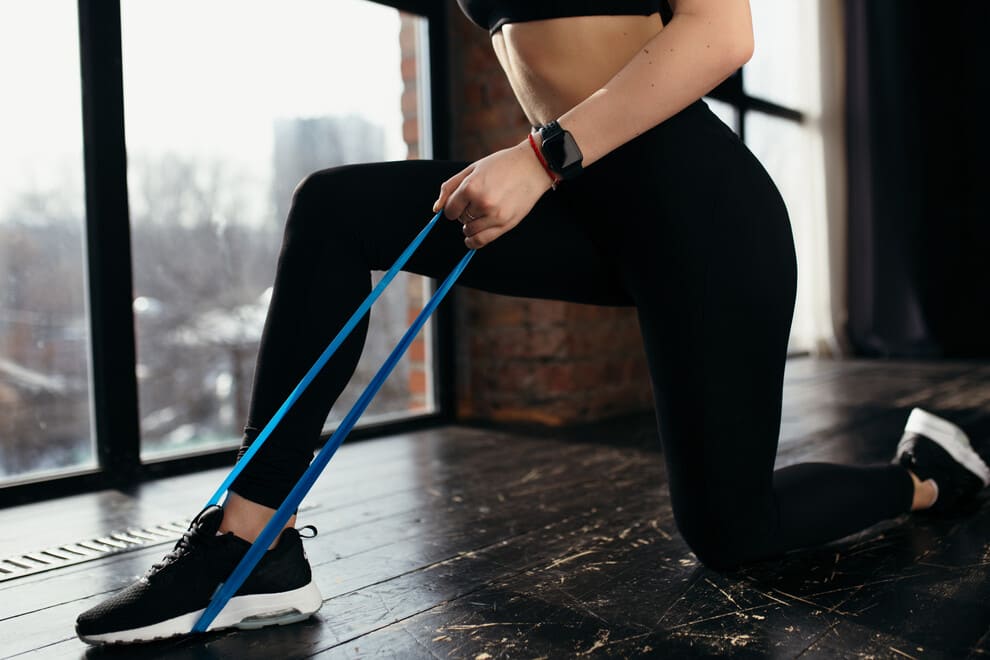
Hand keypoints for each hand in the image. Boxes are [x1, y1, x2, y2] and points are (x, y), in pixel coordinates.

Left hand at [432, 138, 553, 248]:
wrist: (532, 166)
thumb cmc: (502, 165)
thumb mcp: (473, 169)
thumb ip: (451, 187)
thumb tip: (436, 209)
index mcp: (471, 187)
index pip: (450, 209)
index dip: (452, 207)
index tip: (458, 204)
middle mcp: (482, 203)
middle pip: (460, 219)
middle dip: (464, 213)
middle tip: (476, 201)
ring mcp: (495, 216)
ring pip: (469, 231)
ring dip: (470, 226)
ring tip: (480, 213)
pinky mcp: (506, 224)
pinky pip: (482, 241)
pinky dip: (473, 242)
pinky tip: (472, 238)